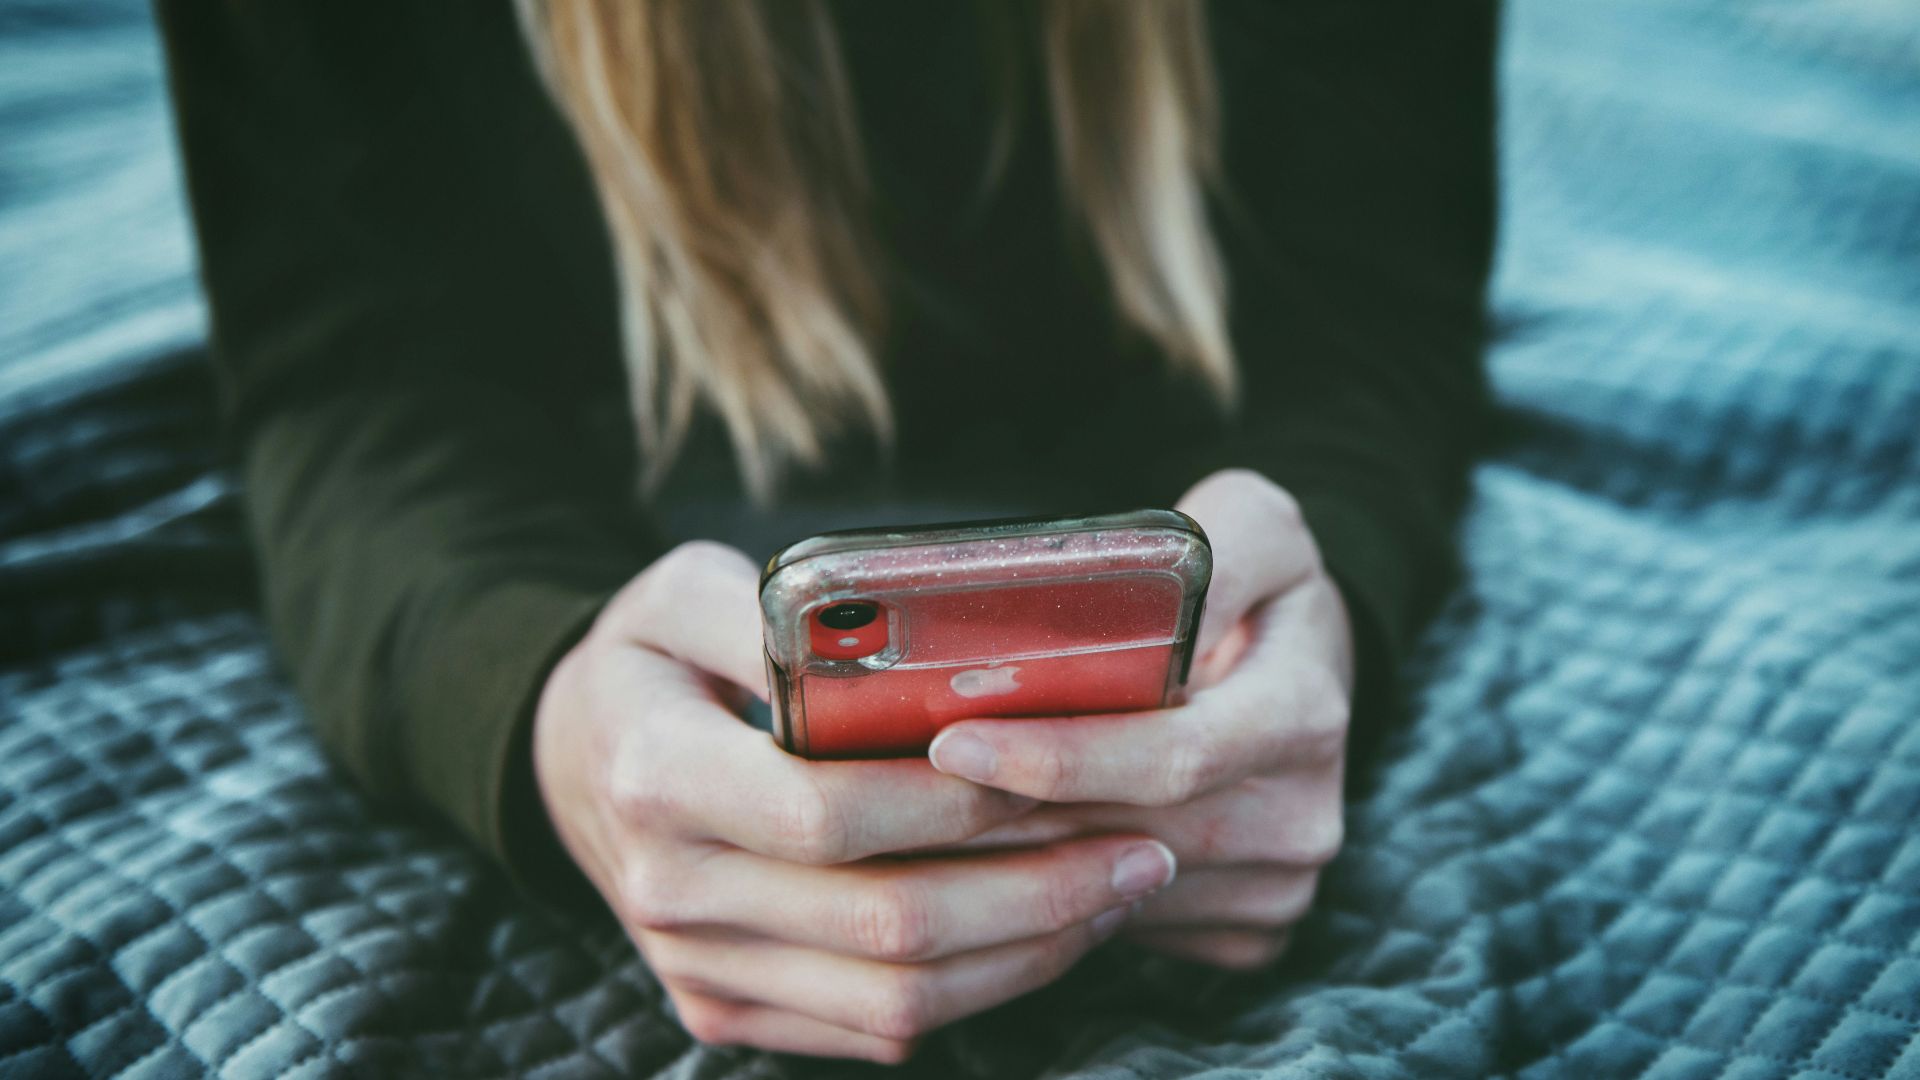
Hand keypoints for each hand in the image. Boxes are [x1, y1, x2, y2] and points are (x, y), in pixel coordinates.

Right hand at [533, 542, 1180, 1061]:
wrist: (572, 761)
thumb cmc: (648, 661)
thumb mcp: (676, 590)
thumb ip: (773, 605)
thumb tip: (895, 635)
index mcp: (658, 775)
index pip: (831, 813)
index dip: (959, 804)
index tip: (1065, 772)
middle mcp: (671, 890)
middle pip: (885, 924)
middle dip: (1034, 891)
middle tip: (1141, 848)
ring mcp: (698, 966)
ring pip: (894, 1000)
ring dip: (1026, 953)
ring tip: (1117, 891)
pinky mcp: (726, 1008)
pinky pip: (873, 1030)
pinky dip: (978, 990)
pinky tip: (1044, 930)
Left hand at [927, 470, 1352, 968]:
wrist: (1307, 669)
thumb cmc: (1260, 588)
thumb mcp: (1254, 524)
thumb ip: (1207, 548)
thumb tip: (1142, 599)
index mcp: (1303, 711)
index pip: (1173, 756)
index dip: (1060, 758)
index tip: (955, 741)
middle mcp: (1301, 815)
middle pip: (1125, 835)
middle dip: (1002, 819)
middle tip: (893, 791)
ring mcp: (1276, 884)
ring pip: (1112, 892)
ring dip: (1009, 863)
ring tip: (915, 817)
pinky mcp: (1246, 929)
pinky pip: (1126, 927)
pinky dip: (1051, 898)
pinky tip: (987, 854)